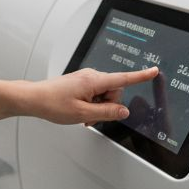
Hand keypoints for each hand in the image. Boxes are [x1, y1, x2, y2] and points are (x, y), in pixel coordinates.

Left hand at [27, 66, 160, 125]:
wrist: (34, 98)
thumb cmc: (53, 104)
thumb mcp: (82, 114)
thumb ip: (106, 113)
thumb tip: (123, 111)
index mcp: (94, 80)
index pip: (123, 78)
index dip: (140, 76)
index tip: (154, 71)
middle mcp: (92, 76)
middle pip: (114, 91)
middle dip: (108, 106)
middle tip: (91, 117)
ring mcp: (86, 79)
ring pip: (105, 95)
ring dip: (99, 107)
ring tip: (83, 116)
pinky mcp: (82, 83)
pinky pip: (96, 94)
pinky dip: (93, 104)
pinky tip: (81, 111)